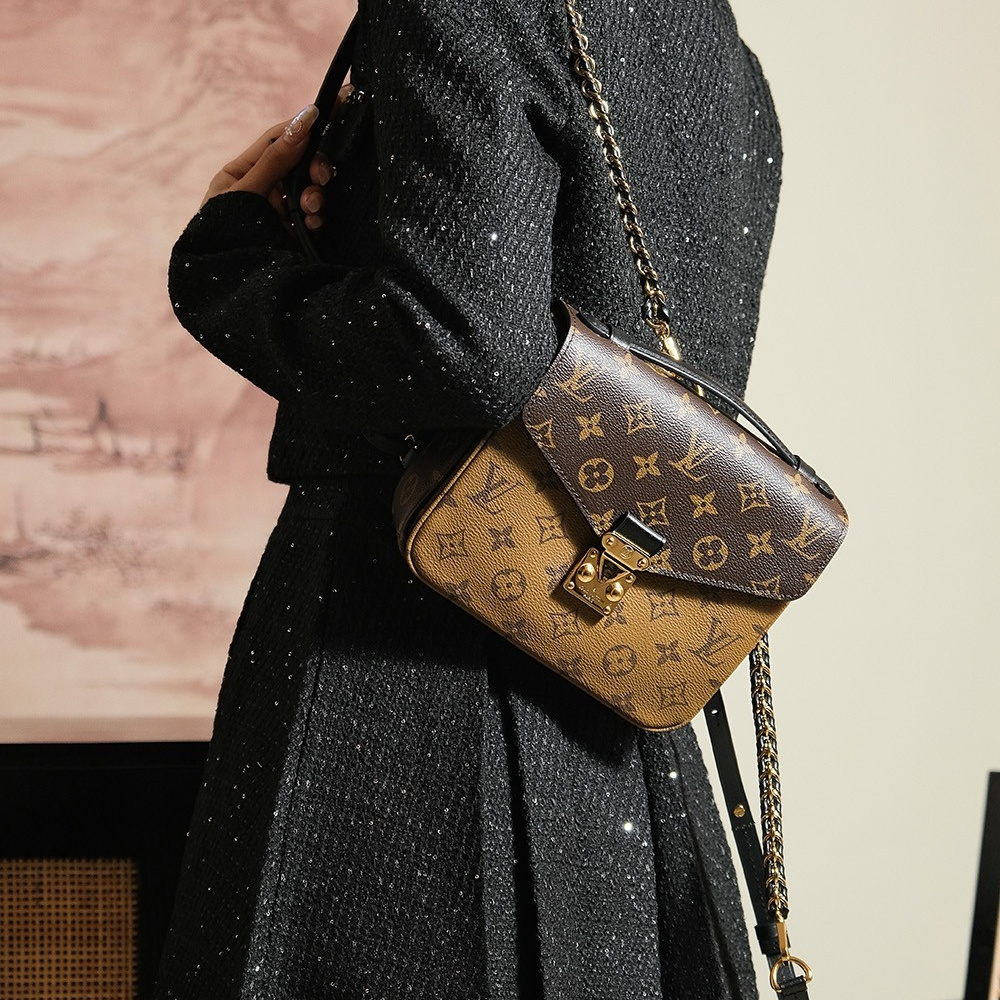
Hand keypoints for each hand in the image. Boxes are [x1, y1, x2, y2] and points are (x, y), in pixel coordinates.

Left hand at [200, 85, 353, 228]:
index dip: (301, 128)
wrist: (229, 287)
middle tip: (321, 177)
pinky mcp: (293, 232)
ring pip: (309, 189)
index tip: (326, 114)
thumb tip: (303, 119)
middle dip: (312, 168)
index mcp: (241, 172)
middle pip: (298, 164)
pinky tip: (313, 223)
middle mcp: (262, 188)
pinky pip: (313, 214)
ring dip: (315, 196)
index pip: (277, 140)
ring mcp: (279, 211)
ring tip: (311, 210)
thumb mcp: (246, 192)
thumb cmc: (225, 235)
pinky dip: (317, 215)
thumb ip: (276, 159)